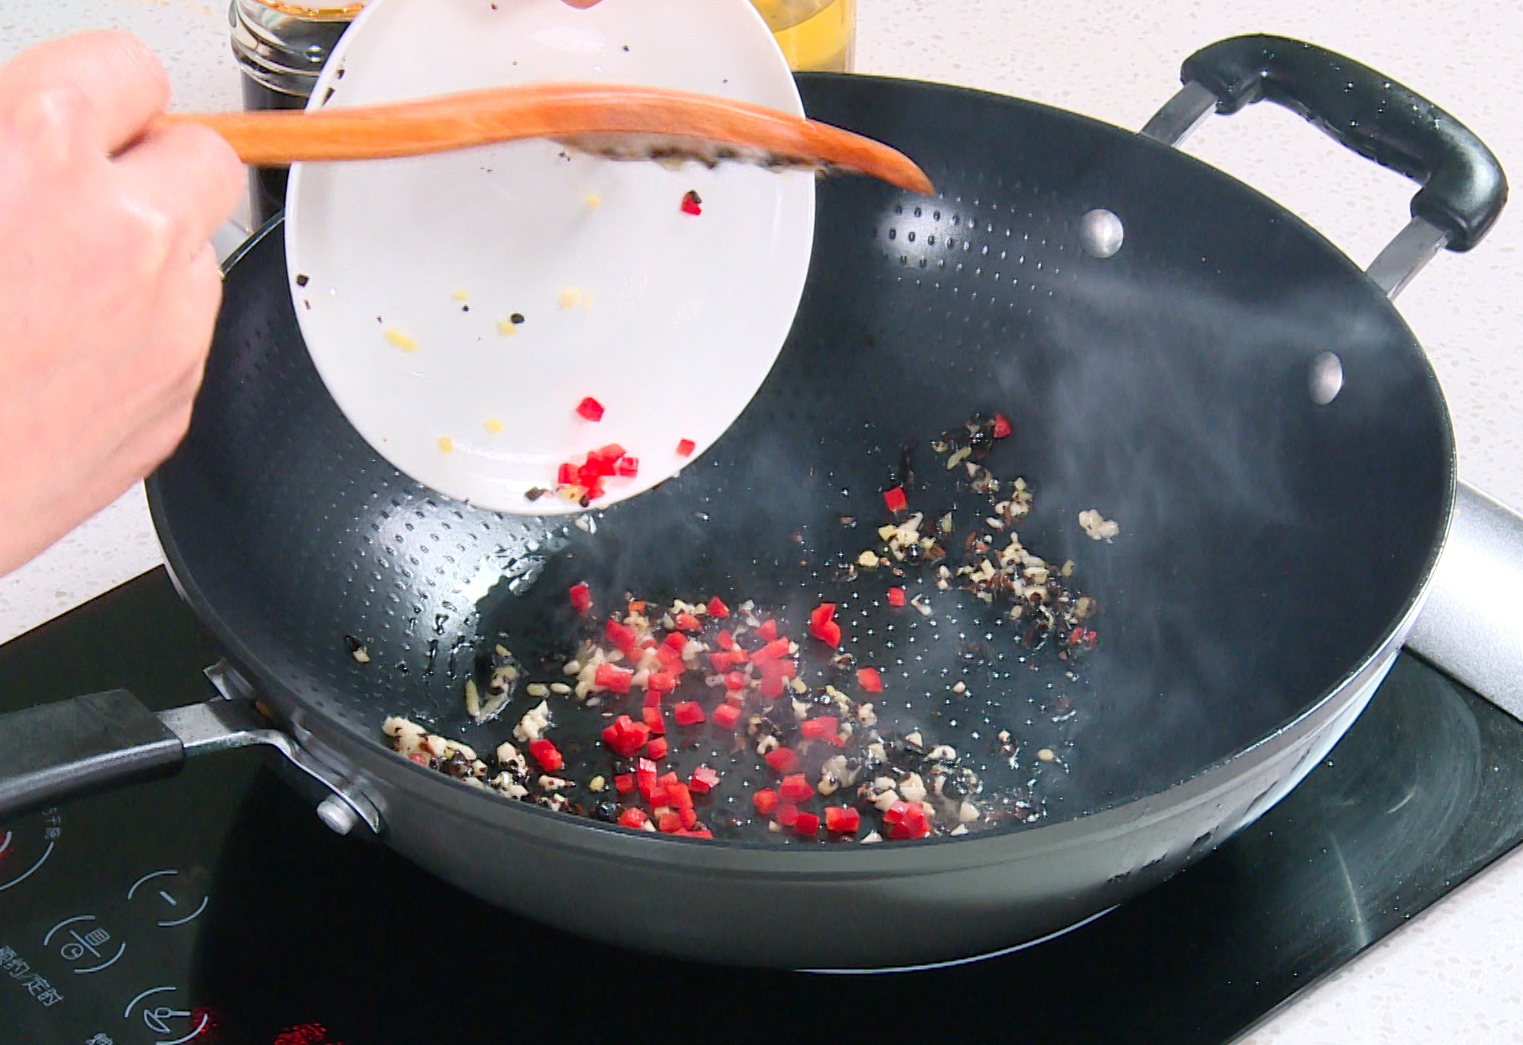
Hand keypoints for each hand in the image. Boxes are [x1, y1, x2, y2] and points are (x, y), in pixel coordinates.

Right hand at [0, 31, 241, 575]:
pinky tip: (67, 354)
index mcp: (39, 150)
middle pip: (202, 155)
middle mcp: (125, 233)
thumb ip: (4, 136)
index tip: (84, 112)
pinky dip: (144, 330)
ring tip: (56, 290)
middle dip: (151, 165)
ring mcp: (164, 323)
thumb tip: (33, 121)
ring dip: (148, 253)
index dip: (100, 91)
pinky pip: (186, 331)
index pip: (130, 68)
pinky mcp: (176, 397)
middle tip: (88, 193)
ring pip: (198, 248)